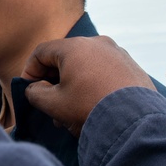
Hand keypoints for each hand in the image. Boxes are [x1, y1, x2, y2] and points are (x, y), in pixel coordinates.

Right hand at [21, 37, 154, 136]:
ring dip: (73, 85)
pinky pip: (104, 71)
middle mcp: (97, 43)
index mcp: (75, 47)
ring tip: (72, 112)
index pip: (41, 52)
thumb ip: (35, 93)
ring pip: (85, 66)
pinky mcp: (131, 66)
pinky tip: (93, 106)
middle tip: (50, 105)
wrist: (137, 121)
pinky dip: (93, 85)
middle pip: (64, 58)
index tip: (29, 90)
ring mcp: (117, 53)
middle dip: (53, 82)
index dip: (30, 71)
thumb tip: (35, 88)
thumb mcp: (53, 104)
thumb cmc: (90, 108)